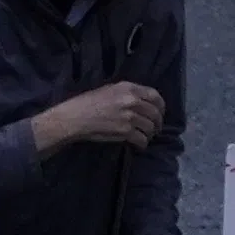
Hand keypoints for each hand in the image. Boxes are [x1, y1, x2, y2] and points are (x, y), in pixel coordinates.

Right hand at [41, 80, 167, 152]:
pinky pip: (141, 139)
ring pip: (150, 127)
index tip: (160, 112)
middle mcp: (132, 101)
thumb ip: (126, 93)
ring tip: (146, 137)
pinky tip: (140, 145)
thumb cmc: (85, 103)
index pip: (155, 95)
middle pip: (155, 113)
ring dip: (150, 134)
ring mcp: (129, 117)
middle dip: (158, 122)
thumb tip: (140, 100)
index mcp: (128, 88)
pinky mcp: (125, 132)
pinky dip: (143, 144)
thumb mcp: (108, 90)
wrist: (73, 118)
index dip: (160, 106)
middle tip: (155, 128)